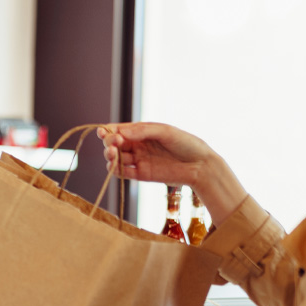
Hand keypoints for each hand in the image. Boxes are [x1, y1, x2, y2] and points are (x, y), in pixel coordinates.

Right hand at [97, 122, 213, 186]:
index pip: (118, 130)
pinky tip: (114, 165)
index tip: (104, 132)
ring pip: (115, 158)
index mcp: (141, 131)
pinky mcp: (141, 174)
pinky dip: (115, 169)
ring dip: (109, 155)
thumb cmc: (186, 143)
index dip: (107, 131)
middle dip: (109, 142)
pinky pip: (122, 172)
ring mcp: (138, 160)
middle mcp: (137, 145)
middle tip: (114, 143)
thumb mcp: (164, 131)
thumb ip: (142, 131)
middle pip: (113, 144)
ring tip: (113, 153)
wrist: (200, 165)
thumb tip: (120, 133)